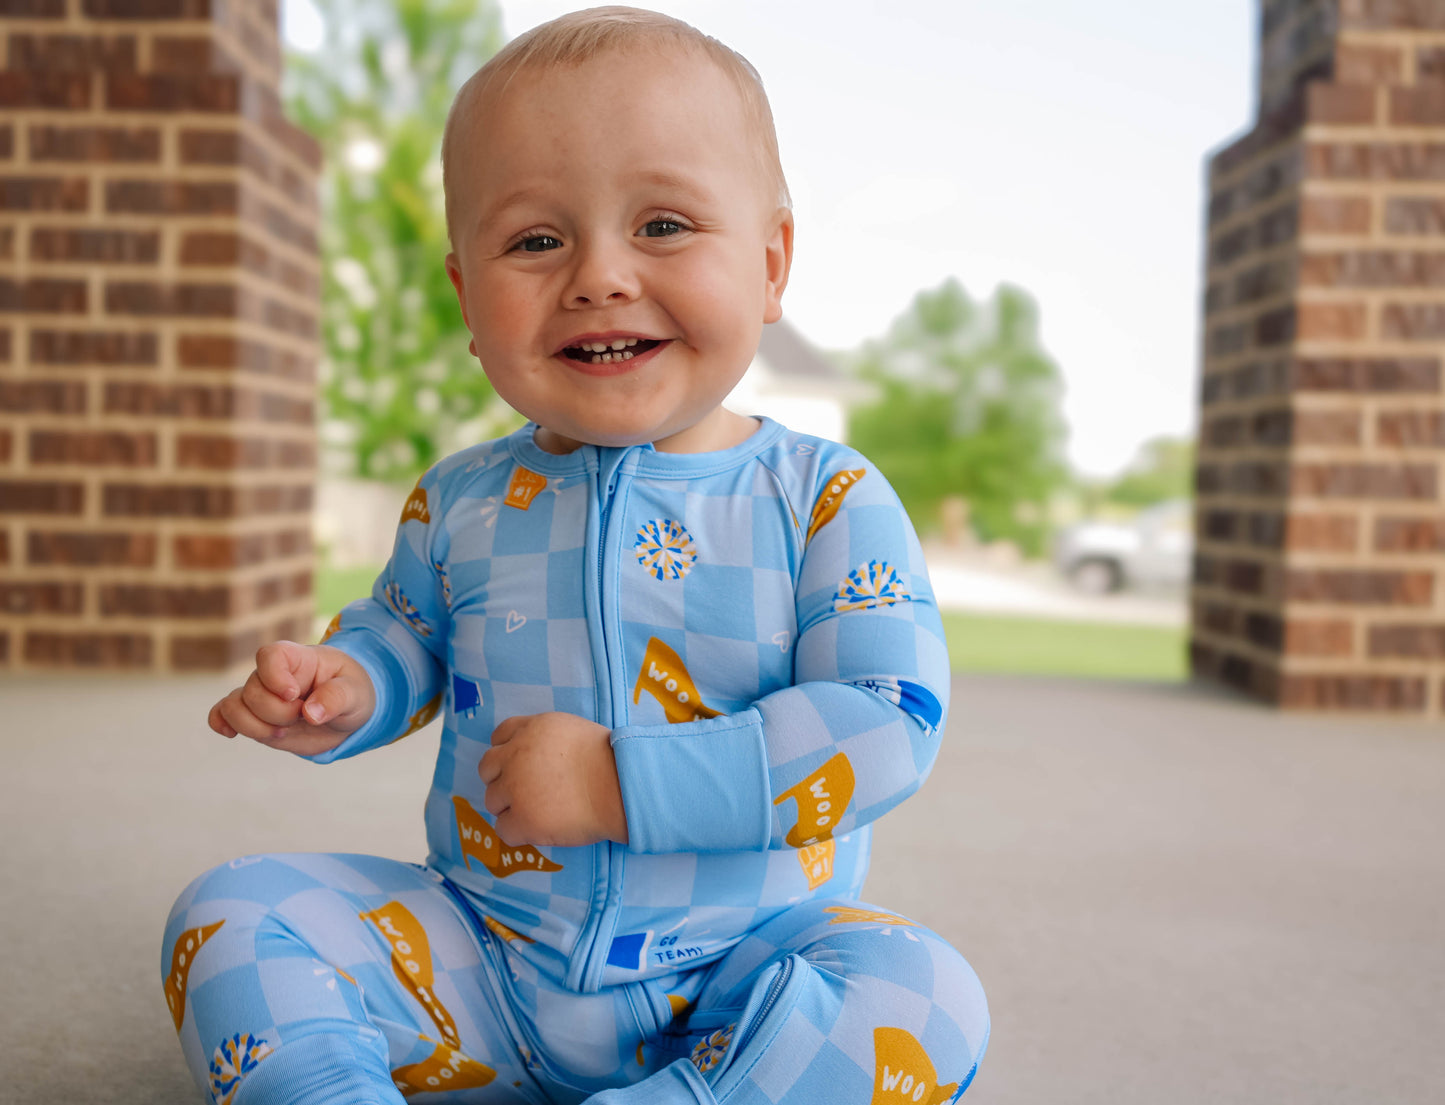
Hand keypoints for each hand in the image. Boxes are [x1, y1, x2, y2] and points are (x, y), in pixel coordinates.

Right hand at [208, 642, 375, 757]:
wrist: (346, 713)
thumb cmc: (351, 692)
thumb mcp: (356, 693)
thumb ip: (337, 698)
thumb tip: (310, 714)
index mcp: (297, 658)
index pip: (269, 655)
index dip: (275, 677)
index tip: (295, 695)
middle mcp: (272, 675)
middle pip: (253, 691)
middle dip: (278, 714)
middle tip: (302, 718)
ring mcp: (260, 697)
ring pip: (233, 707)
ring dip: (255, 727)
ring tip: (283, 732)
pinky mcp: (254, 717)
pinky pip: (221, 714)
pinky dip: (221, 723)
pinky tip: (231, 734)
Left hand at [478, 712, 627, 847]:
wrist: (622, 787)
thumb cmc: (609, 760)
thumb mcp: (572, 730)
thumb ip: (544, 738)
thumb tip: (534, 755)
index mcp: (530, 730)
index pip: (498, 738)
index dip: (507, 753)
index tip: (520, 766)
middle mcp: (515, 755)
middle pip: (487, 769)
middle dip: (502, 780)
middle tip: (527, 792)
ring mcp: (515, 788)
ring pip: (492, 801)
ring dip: (510, 807)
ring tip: (540, 811)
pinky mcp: (522, 820)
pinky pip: (503, 830)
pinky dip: (518, 832)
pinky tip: (540, 828)